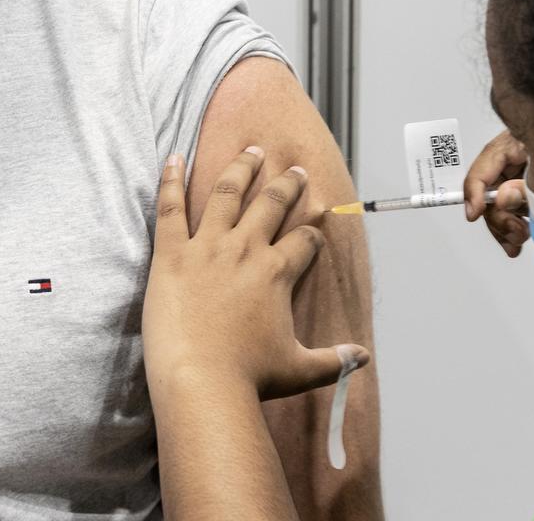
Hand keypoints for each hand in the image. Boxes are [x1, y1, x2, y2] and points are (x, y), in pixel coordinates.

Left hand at [143, 147, 369, 399]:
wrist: (202, 382)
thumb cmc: (250, 378)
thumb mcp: (300, 369)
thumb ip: (333, 360)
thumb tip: (363, 360)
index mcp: (278, 272)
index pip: (304, 240)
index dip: (313, 233)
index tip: (315, 229)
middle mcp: (246, 250)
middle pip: (272, 203)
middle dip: (287, 184)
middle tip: (295, 171)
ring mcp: (207, 248)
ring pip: (227, 193)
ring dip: (242, 168)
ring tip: (252, 151)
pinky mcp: (171, 255)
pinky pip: (170, 208)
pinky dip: (170, 180)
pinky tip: (173, 158)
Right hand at [463, 129, 529, 256]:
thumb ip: (525, 187)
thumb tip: (503, 198)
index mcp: (514, 143)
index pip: (484, 165)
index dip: (474, 190)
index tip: (475, 213)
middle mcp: (513, 159)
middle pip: (489, 191)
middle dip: (499, 217)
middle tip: (515, 233)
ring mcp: (520, 175)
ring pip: (499, 205)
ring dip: (506, 227)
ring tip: (520, 239)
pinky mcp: (529, 190)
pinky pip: (512, 210)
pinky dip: (514, 227)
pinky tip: (518, 241)